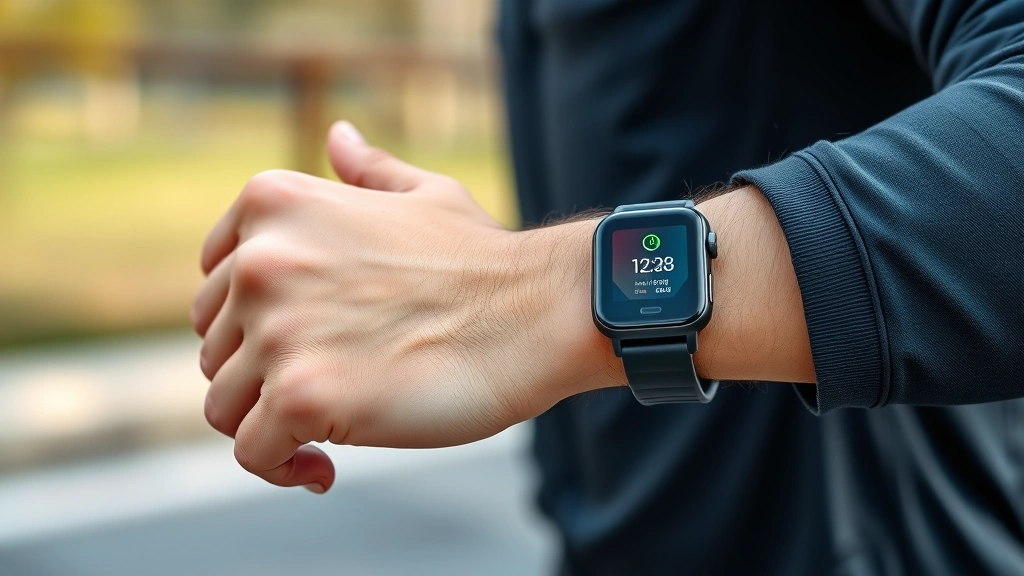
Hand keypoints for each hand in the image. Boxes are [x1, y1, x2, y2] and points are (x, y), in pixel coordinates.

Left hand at [191, 122, 620, 492]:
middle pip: (216, 350)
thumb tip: (339, 137)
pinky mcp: (300, 395)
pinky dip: (281, 468)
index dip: (251, 330)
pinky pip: (252, 452)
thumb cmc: (484, 259)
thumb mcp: (420, 194)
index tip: (302, 350)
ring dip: (270, 426)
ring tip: (327, 432)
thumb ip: (366, 173)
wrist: (537, 311)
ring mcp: (277, 329)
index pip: (213, 288)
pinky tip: (325, 468)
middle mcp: (260, 260)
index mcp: (274, 205)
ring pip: (224, 406)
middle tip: (328, 392)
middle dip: (265, 379)